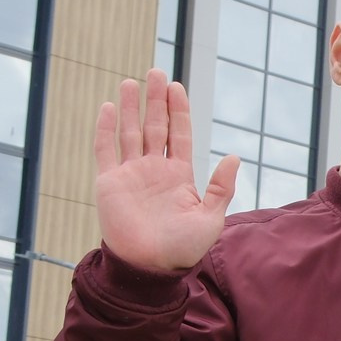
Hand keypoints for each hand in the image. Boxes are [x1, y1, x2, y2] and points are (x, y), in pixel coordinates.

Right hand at [94, 70, 239, 272]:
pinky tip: (107, 106)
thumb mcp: (210, 218)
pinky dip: (105, 128)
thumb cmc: (182, 249)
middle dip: (155, 100)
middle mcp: (154, 170)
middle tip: (155, 72)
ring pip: (129, 132)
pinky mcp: (109, 183)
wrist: (150, 268)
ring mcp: (130, 174)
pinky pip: (105, 150)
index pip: (178, 134)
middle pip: (154, 126)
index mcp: (179, 175)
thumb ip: (221, 187)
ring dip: (129, 107)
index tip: (176, 86)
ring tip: (130, 82)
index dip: (177, 110)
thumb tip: (235, 156)